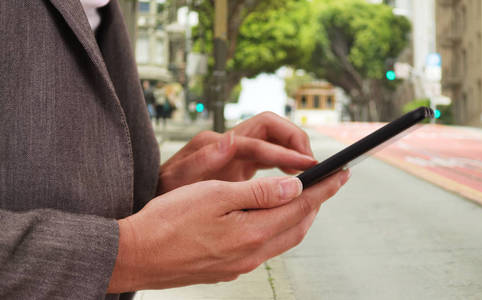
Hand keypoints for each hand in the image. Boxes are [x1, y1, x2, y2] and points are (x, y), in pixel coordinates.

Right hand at [107, 170, 349, 291]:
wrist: (134, 256)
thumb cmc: (168, 221)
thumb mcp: (214, 196)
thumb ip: (260, 194)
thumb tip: (297, 188)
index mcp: (252, 233)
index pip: (301, 206)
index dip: (324, 188)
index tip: (342, 173)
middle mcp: (252, 254)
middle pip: (298, 225)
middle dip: (317, 202)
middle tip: (329, 183)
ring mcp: (240, 264)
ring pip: (284, 238)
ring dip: (299, 216)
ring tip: (306, 197)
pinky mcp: (228, 268)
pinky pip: (266, 246)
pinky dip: (279, 228)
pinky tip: (271, 217)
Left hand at [158, 112, 316, 193]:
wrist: (157, 203)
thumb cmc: (165, 193)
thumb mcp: (178, 181)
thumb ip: (201, 162)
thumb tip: (229, 141)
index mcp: (217, 144)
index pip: (261, 138)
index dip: (286, 151)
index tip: (308, 165)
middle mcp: (229, 142)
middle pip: (273, 127)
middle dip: (296, 141)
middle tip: (314, 165)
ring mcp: (236, 152)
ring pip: (275, 140)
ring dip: (295, 151)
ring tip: (311, 173)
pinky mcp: (240, 164)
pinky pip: (271, 156)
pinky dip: (287, 164)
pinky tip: (294, 182)